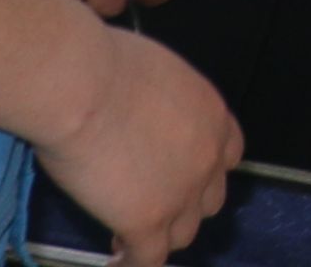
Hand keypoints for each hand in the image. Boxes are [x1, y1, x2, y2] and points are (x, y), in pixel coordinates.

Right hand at [36, 24, 239, 264]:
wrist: (82, 85)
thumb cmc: (104, 64)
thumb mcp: (154, 75)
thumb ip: (161, 105)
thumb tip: (140, 113)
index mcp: (213, 116)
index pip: (228, 156)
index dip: (204, 170)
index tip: (180, 175)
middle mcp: (207, 159)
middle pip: (208, 201)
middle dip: (183, 206)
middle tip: (150, 204)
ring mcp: (181, 195)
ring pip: (182, 235)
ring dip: (159, 237)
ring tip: (129, 237)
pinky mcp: (147, 222)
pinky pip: (148, 259)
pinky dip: (132, 263)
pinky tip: (116, 262)